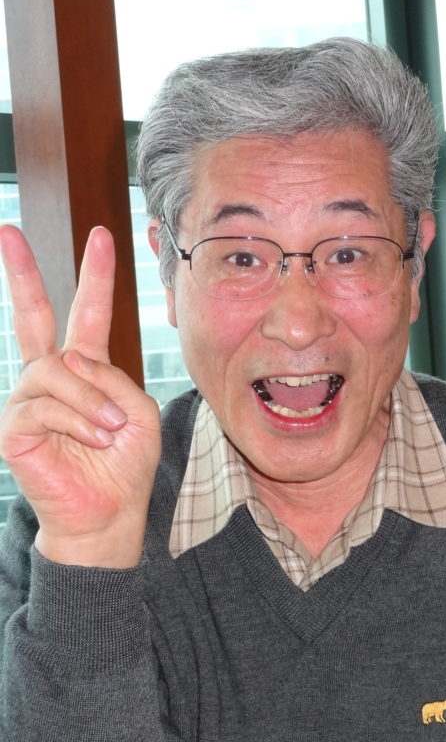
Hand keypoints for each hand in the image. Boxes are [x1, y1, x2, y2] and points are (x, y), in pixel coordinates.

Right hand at [0, 225, 160, 567]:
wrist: (108, 511)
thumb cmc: (124, 463)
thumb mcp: (136, 412)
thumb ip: (112, 379)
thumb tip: (70, 360)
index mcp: (87, 369)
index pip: (87, 314)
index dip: (95, 276)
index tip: (102, 236)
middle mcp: (52, 377)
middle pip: (34, 315)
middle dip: (21, 272)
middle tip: (6, 230)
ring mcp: (28, 399)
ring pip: (56, 371)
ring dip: (91, 401)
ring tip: (109, 430)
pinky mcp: (14, 427)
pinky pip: (46, 405)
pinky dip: (79, 421)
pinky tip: (93, 439)